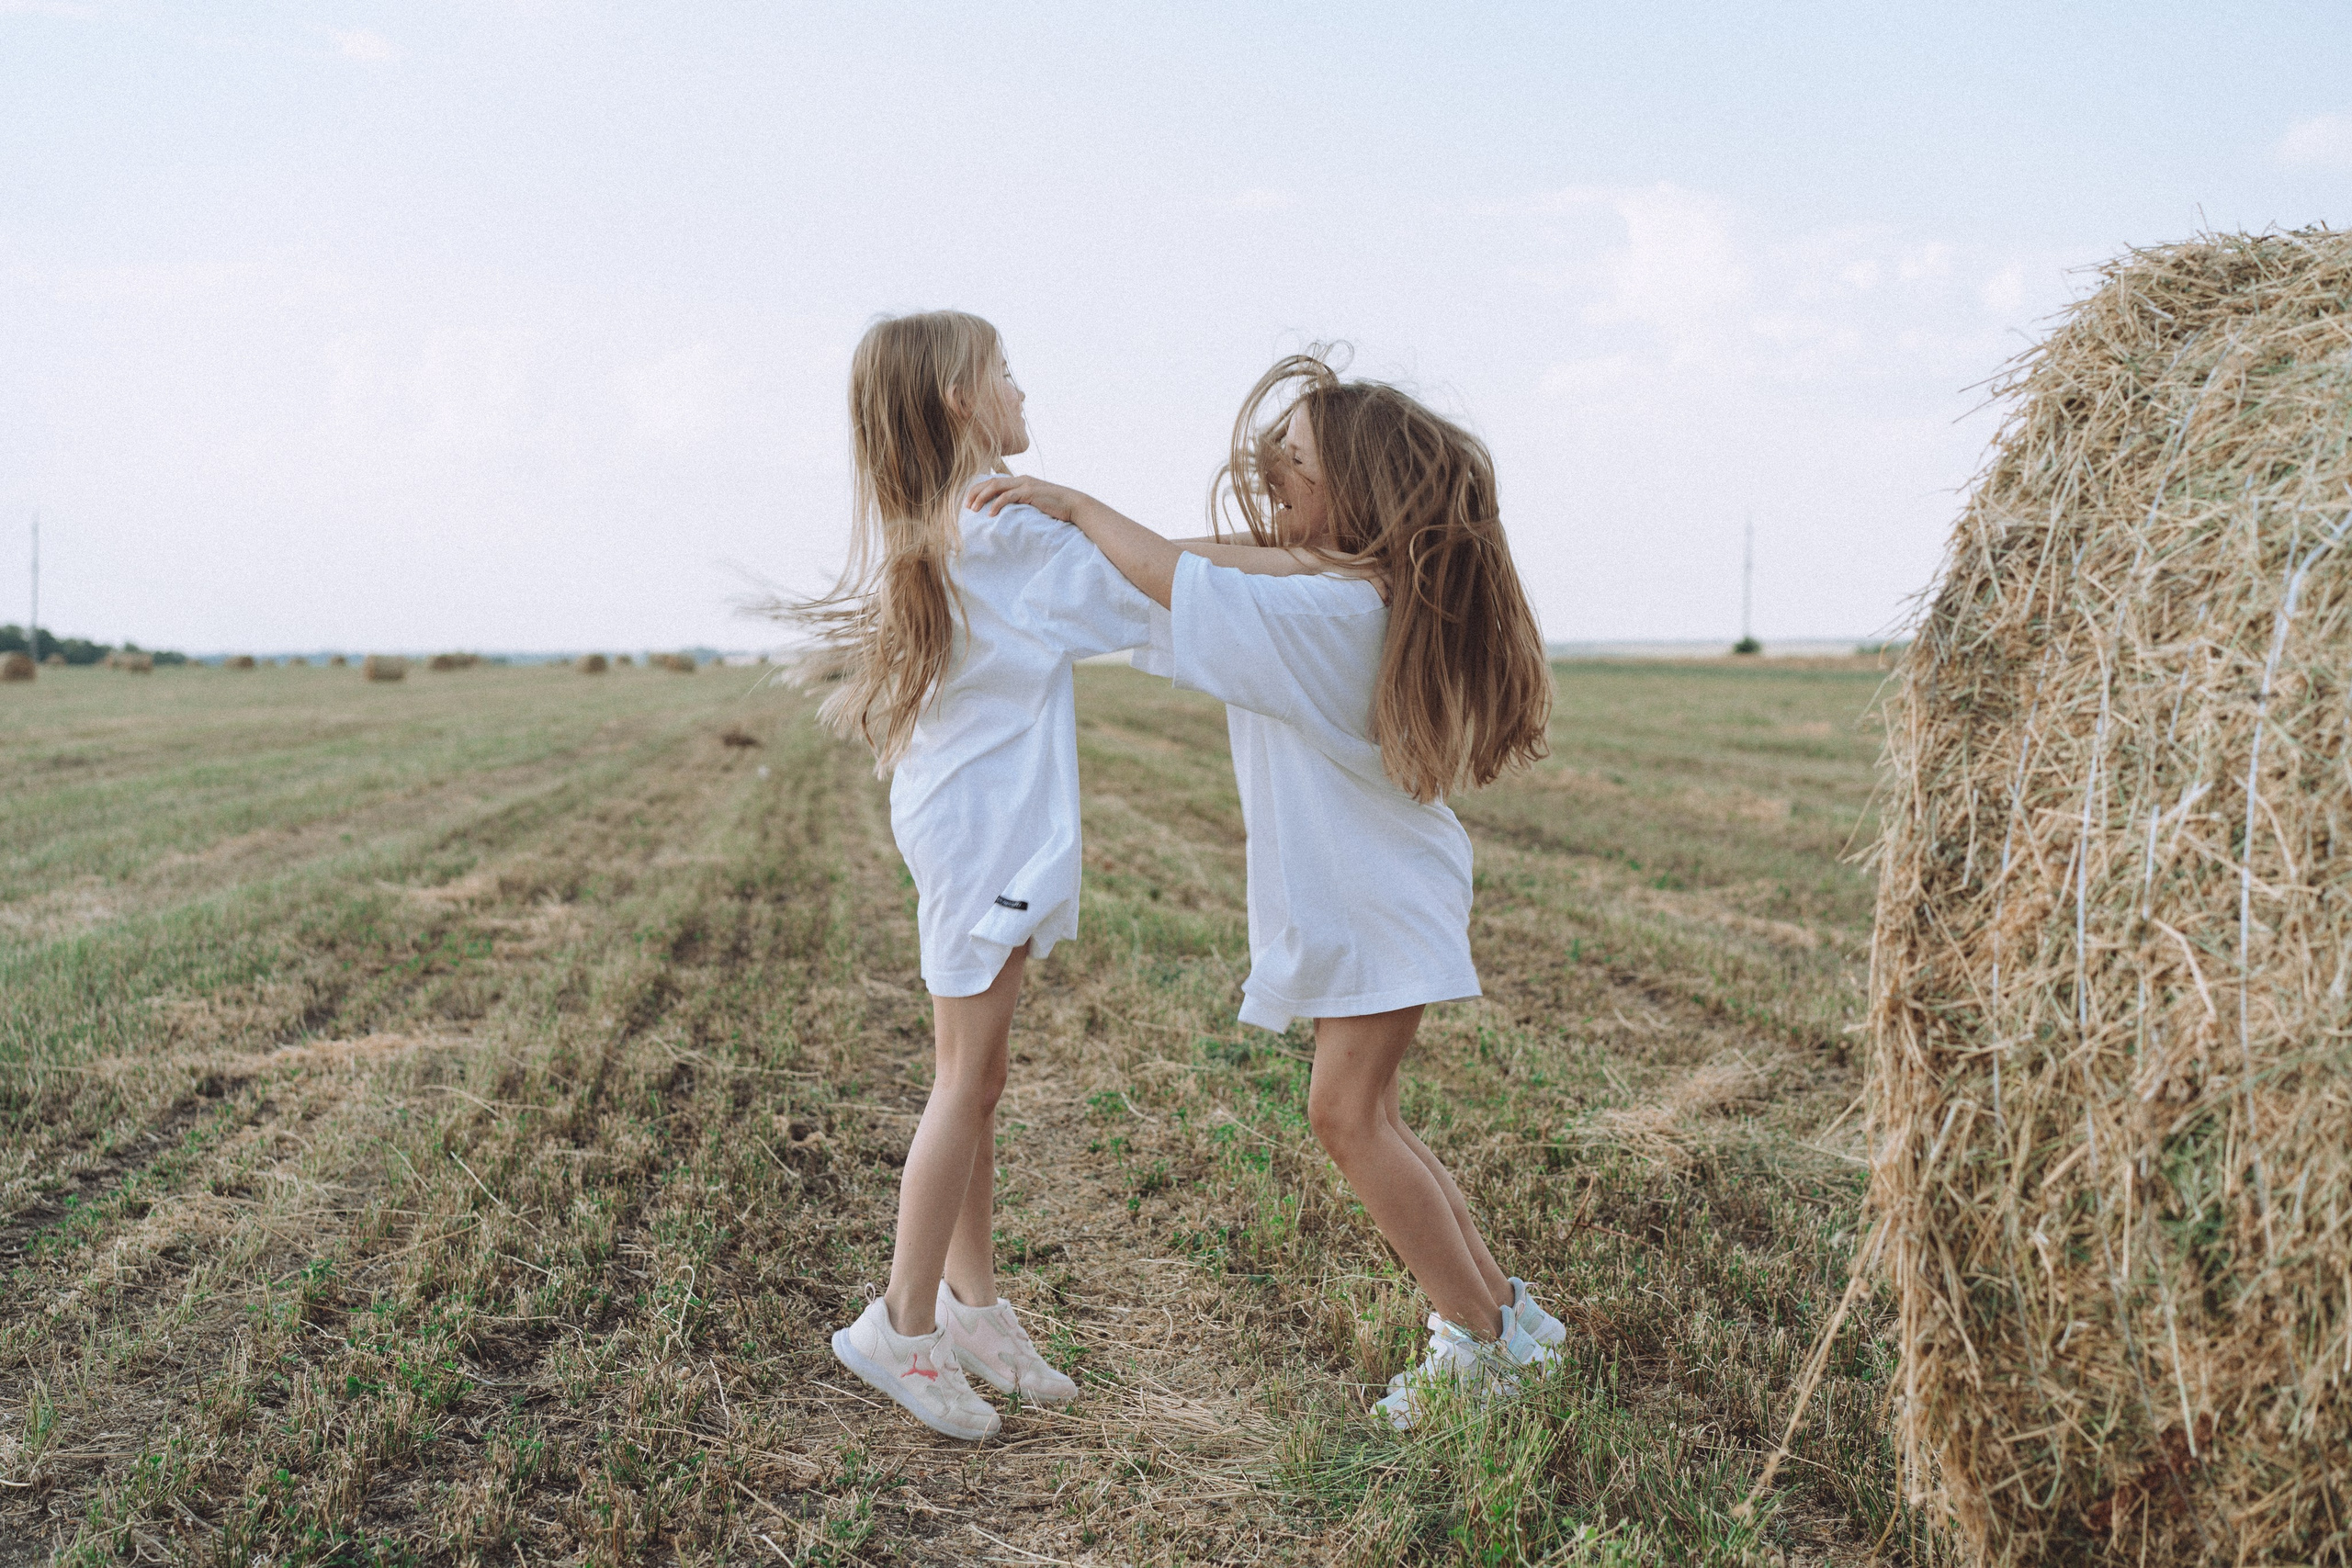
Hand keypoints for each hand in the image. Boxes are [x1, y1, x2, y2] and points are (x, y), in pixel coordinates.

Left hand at [967, 474, 1091, 523]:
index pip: (993, 481)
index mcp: (1020, 481)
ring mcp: (1025, 485)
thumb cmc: (1055, 507)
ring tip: (973, 509)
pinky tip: (990, 514)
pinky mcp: (1030, 493)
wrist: (1073, 505)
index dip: (979, 490)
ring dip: (982, 498)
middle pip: (990, 482)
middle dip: (975, 493)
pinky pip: (1008, 497)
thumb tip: (1009, 515)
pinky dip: (997, 504)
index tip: (969, 502)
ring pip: (996, 487)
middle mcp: (1020, 480)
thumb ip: (1022, 504)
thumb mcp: (1035, 504)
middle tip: (965, 506)